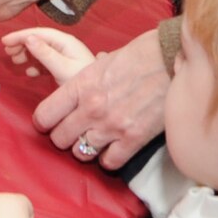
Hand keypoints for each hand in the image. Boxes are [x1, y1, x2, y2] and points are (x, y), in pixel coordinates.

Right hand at [2, 26, 95, 84]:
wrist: (98, 98)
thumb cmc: (81, 80)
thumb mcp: (61, 68)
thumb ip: (45, 53)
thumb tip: (28, 38)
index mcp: (65, 42)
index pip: (39, 33)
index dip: (20, 35)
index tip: (4, 41)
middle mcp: (64, 46)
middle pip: (38, 40)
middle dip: (22, 45)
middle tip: (7, 52)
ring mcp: (65, 56)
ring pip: (40, 51)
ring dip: (26, 55)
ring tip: (15, 62)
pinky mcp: (64, 67)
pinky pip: (45, 62)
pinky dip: (35, 66)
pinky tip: (29, 73)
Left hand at [34, 27, 169, 169]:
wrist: (173, 60)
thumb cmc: (139, 55)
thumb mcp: (102, 63)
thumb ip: (84, 83)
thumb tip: (76, 94)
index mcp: (80, 84)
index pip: (45, 115)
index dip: (44, 122)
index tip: (48, 123)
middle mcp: (91, 108)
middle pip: (60, 138)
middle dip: (63, 137)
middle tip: (72, 133)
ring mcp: (112, 126)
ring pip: (81, 154)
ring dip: (85, 149)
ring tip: (93, 141)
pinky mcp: (134, 139)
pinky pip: (109, 162)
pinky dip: (109, 159)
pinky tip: (113, 149)